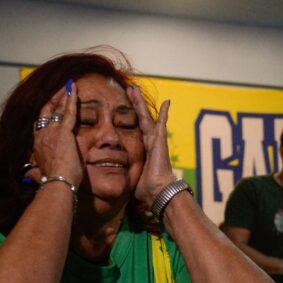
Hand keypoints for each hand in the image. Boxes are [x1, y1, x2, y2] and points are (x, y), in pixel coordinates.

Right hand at [30, 82, 82, 184]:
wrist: (57, 183)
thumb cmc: (52, 181)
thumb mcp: (39, 175)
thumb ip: (34, 173)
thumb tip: (28, 177)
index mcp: (36, 144)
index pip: (40, 124)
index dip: (45, 113)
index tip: (50, 106)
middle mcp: (41, 135)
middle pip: (46, 112)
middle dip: (53, 100)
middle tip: (60, 90)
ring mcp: (51, 132)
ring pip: (57, 109)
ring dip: (63, 96)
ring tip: (68, 86)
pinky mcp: (64, 131)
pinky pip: (69, 111)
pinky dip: (71, 98)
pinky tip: (73, 88)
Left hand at [127, 86, 174, 206]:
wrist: (158, 192)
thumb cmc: (147, 190)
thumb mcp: (131, 178)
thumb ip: (125, 175)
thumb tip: (114, 182)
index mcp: (145, 151)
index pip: (138, 130)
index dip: (132, 118)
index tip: (127, 107)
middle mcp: (151, 143)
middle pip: (141, 119)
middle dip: (135, 105)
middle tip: (129, 91)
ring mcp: (156, 141)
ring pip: (147, 117)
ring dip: (141, 104)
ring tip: (135, 89)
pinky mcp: (160, 142)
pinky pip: (162, 124)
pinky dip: (165, 113)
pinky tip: (167, 102)